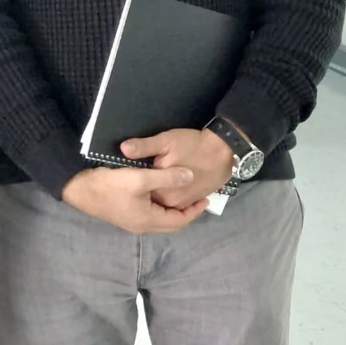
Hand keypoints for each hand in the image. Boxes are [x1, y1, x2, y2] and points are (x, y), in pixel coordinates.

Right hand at [62, 165, 208, 232]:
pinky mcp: (124, 214)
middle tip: (197, 197)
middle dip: (186, 212)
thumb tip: (191, 176)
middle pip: (171, 223)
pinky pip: (150, 214)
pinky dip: (161, 206)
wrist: (78, 188)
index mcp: (148, 220)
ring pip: (160, 219)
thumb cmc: (109, 185)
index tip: (205, 198)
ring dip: (173, 209)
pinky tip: (160, 193)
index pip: (179, 221)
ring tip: (182, 194)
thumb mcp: (139, 178)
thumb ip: (166, 177)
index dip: (194, 211)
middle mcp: (142, 225)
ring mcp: (132, 221)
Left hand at [119, 128, 234, 209]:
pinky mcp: (193, 200)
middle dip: (146, 187)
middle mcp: (173, 203)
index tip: (129, 171)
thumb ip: (143, 147)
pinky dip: (170, 191)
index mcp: (162, 192)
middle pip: (151, 197)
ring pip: (164, 199)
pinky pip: (176, 199)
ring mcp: (185, 203)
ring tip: (154, 175)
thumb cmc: (193, 144)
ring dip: (158, 190)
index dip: (134, 181)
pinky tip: (167, 180)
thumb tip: (123, 149)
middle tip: (142, 171)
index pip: (140, 192)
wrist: (222, 150)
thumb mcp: (165, 141)